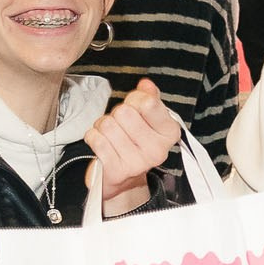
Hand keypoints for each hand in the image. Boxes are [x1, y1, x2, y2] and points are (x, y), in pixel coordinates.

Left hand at [86, 79, 180, 215]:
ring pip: (107, 124)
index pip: (147, 102)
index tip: (136, 108)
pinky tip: (102, 144)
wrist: (125, 179)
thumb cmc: (135, 142)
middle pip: (124, 112)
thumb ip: (149, 98)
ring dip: (103, 126)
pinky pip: (96, 139)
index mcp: (169, 132)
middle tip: (121, 125)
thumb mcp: (148, 119)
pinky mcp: (116, 171)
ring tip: (111, 135)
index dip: (135, 99)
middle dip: (117, 114)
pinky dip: (94, 137)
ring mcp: (137, 162)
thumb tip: (146, 85)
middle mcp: (157, 150)